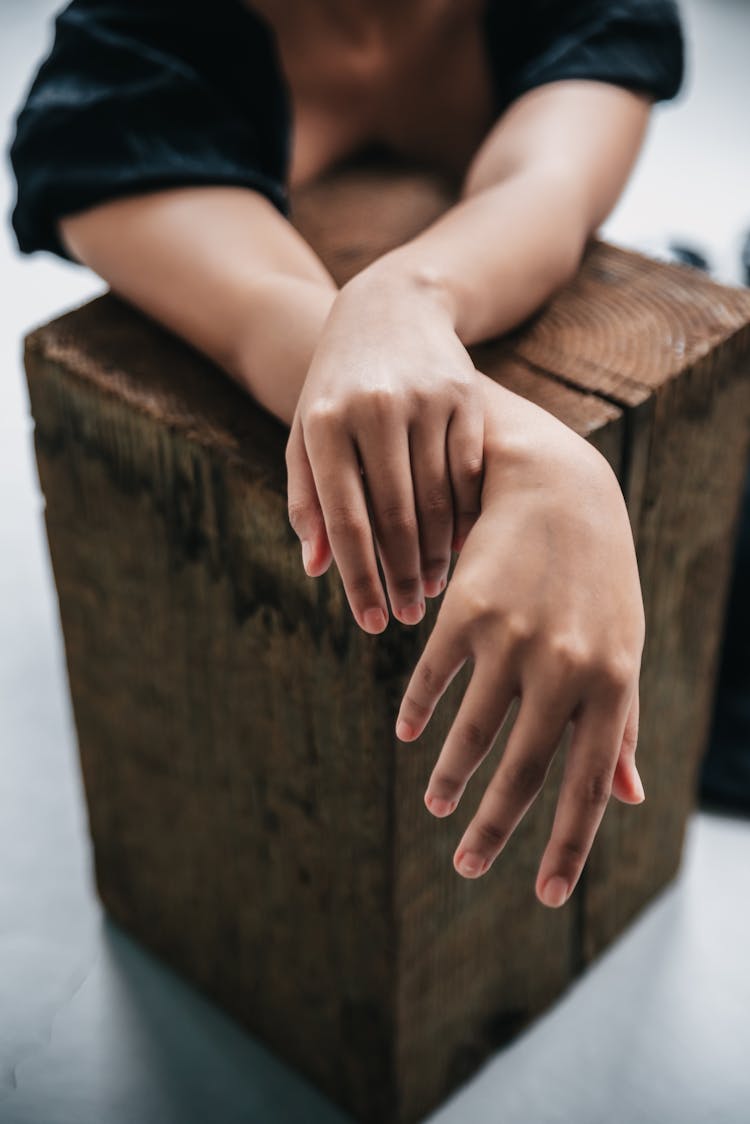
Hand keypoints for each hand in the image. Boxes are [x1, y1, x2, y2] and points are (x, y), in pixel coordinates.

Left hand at [285, 263, 484, 631]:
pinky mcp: (464, 395)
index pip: (345, 521)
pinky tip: (459, 545)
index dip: (360, 579)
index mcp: (325, 425)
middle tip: (407, 616)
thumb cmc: (336, 388)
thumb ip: (308, 500)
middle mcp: (374, 410)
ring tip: (432, 588)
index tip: (372, 623)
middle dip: (403, 576)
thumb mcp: (307, 435)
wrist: (388, 309)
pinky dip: (465, 515)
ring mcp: (423, 399)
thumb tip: (317, 570)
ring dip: (437, 554)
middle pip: (396, 516)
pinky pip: (469, 471)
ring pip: (436, 499)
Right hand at [396, 375, 645, 907]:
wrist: (559, 491)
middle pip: (523, 772)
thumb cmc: (599, 583)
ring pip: (472, 733)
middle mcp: (566, 668)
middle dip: (493, 830)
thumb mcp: (621, 649)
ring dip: (451, 779)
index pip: (591, 786)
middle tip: (468, 868)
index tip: (544, 896)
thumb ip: (622, 724)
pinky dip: (418, 711)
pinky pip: (434, 679)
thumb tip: (628, 797)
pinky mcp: (467, 610)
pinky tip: (408, 732)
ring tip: (438, 806)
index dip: (567, 848)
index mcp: (614, 685)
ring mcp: (514, 639)